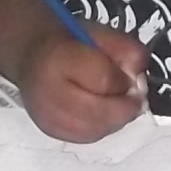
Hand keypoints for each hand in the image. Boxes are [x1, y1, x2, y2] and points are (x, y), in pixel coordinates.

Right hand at [14, 24, 147, 143]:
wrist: (32, 56)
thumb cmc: (70, 42)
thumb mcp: (101, 33)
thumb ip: (126, 49)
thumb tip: (138, 76)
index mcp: (60, 57)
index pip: (103, 80)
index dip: (125, 82)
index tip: (132, 77)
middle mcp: (48, 91)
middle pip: (98, 112)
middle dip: (124, 107)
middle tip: (135, 98)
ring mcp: (46, 115)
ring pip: (93, 130)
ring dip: (115, 120)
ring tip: (120, 105)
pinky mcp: (49, 130)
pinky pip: (85, 137)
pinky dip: (102, 128)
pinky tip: (105, 114)